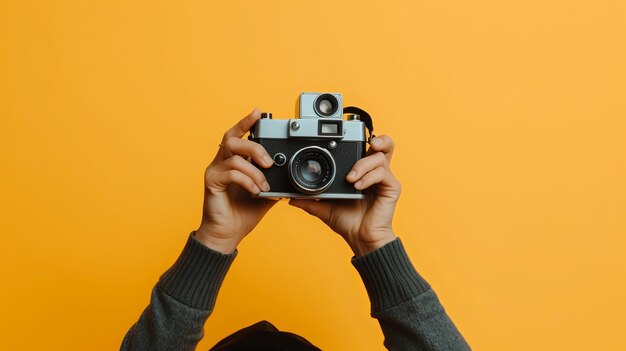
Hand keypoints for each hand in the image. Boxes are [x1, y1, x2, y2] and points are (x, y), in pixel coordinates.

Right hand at [195, 109, 276, 253]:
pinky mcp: (211, 182)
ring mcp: (214, 171)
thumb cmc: (243, 213)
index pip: (238, 134)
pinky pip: (231, 173)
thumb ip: (274, 181)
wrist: (228, 234)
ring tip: (263, 185)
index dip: (246, 122)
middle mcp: (221, 162)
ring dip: (254, 169)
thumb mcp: (265, 194)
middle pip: (233, 139)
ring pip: (233, 155)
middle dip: (255, 146)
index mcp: (233, 160)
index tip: (258, 112)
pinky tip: (255, 192)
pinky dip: (247, 181)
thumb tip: (289, 173)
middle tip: (269, 162)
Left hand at [289, 135, 400, 255]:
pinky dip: (368, 177)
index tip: (344, 141)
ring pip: (380, 156)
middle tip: (367, 143)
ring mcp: (384, 179)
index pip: (364, 149)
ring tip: (351, 178)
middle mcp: (374, 172)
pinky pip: (382, 172)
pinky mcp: (392, 187)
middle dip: (377, 139)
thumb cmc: (348, 222)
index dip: (360, 140)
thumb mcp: (324, 208)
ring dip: (363, 164)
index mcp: (362, 172)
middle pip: (383, 145)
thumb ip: (309, 200)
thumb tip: (290, 197)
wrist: (360, 239)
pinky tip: (358, 186)